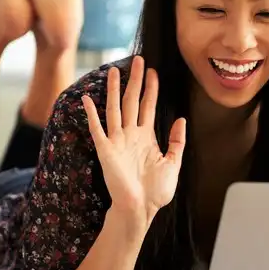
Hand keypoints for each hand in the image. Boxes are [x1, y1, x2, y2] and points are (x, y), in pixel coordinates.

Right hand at [81, 56, 186, 229]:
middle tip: (137, 60)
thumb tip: (181, 120)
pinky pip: (97, 129)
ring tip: (115, 71)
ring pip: (115, 109)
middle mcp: (131, 135)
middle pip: (132, 101)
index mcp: (146, 137)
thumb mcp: (173, 163)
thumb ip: (177, 142)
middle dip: (135, 81)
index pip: (148, 106)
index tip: (153, 72)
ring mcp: (117, 141)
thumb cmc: (156, 191)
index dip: (151, 89)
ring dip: (114, 90)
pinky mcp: (105, 150)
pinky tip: (87, 99)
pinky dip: (91, 114)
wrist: (140, 209)